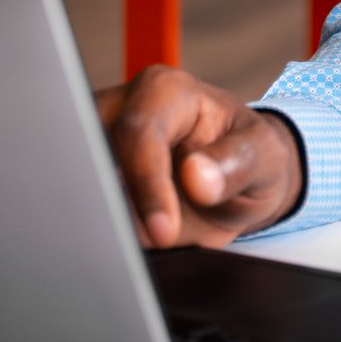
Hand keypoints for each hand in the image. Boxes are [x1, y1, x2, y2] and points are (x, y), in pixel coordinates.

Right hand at [94, 65, 303, 248]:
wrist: (237, 184)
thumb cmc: (251, 157)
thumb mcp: (265, 157)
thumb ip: (237, 163)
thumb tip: (196, 177)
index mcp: (166, 91)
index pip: (138, 131)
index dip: (147, 183)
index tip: (165, 230)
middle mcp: (122, 110)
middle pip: (90, 152)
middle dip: (109, 200)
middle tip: (138, 241)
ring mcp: (98, 145)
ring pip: (75, 181)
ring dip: (99, 219)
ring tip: (130, 249)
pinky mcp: (89, 180)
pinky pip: (78, 208)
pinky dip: (94, 232)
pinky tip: (116, 250)